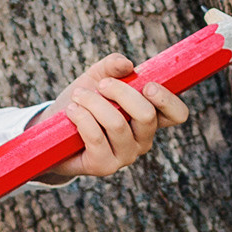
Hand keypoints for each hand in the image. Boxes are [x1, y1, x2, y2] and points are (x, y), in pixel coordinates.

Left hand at [49, 55, 187, 178]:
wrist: (54, 131)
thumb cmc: (84, 101)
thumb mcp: (97, 77)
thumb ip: (112, 66)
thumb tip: (127, 65)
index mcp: (151, 117)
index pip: (177, 114)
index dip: (168, 100)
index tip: (147, 85)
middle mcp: (143, 139)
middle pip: (147, 115)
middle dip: (121, 92)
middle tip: (101, 84)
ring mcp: (125, 155)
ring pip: (117, 124)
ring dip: (93, 103)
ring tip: (78, 96)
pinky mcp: (104, 166)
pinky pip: (96, 137)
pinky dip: (81, 117)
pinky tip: (72, 111)